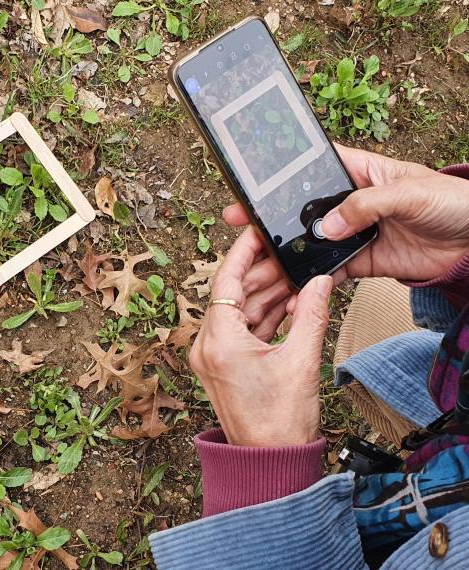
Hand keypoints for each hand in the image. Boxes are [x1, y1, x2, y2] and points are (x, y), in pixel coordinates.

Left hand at [189, 227, 333, 446]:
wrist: (270, 461)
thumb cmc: (278, 422)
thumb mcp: (301, 360)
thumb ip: (312, 314)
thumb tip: (320, 282)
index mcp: (218, 341)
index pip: (225, 281)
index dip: (242, 252)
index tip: (255, 231)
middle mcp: (208, 346)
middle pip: (234, 294)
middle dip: (263, 274)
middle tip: (290, 256)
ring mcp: (214, 356)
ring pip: (240, 311)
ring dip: (267, 295)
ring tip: (296, 278)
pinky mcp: (225, 365)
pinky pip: (243, 330)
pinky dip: (265, 317)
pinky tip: (291, 304)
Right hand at [222, 145, 468, 321]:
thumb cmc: (452, 202)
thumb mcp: (409, 192)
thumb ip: (366, 206)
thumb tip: (328, 226)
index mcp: (360, 173)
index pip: (313, 172)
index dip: (281, 180)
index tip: (251, 192)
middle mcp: (351, 203)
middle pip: (303, 211)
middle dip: (273, 223)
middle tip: (243, 232)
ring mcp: (355, 233)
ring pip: (312, 244)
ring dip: (289, 256)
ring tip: (260, 267)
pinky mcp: (362, 261)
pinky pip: (330, 271)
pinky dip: (313, 282)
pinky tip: (294, 289)